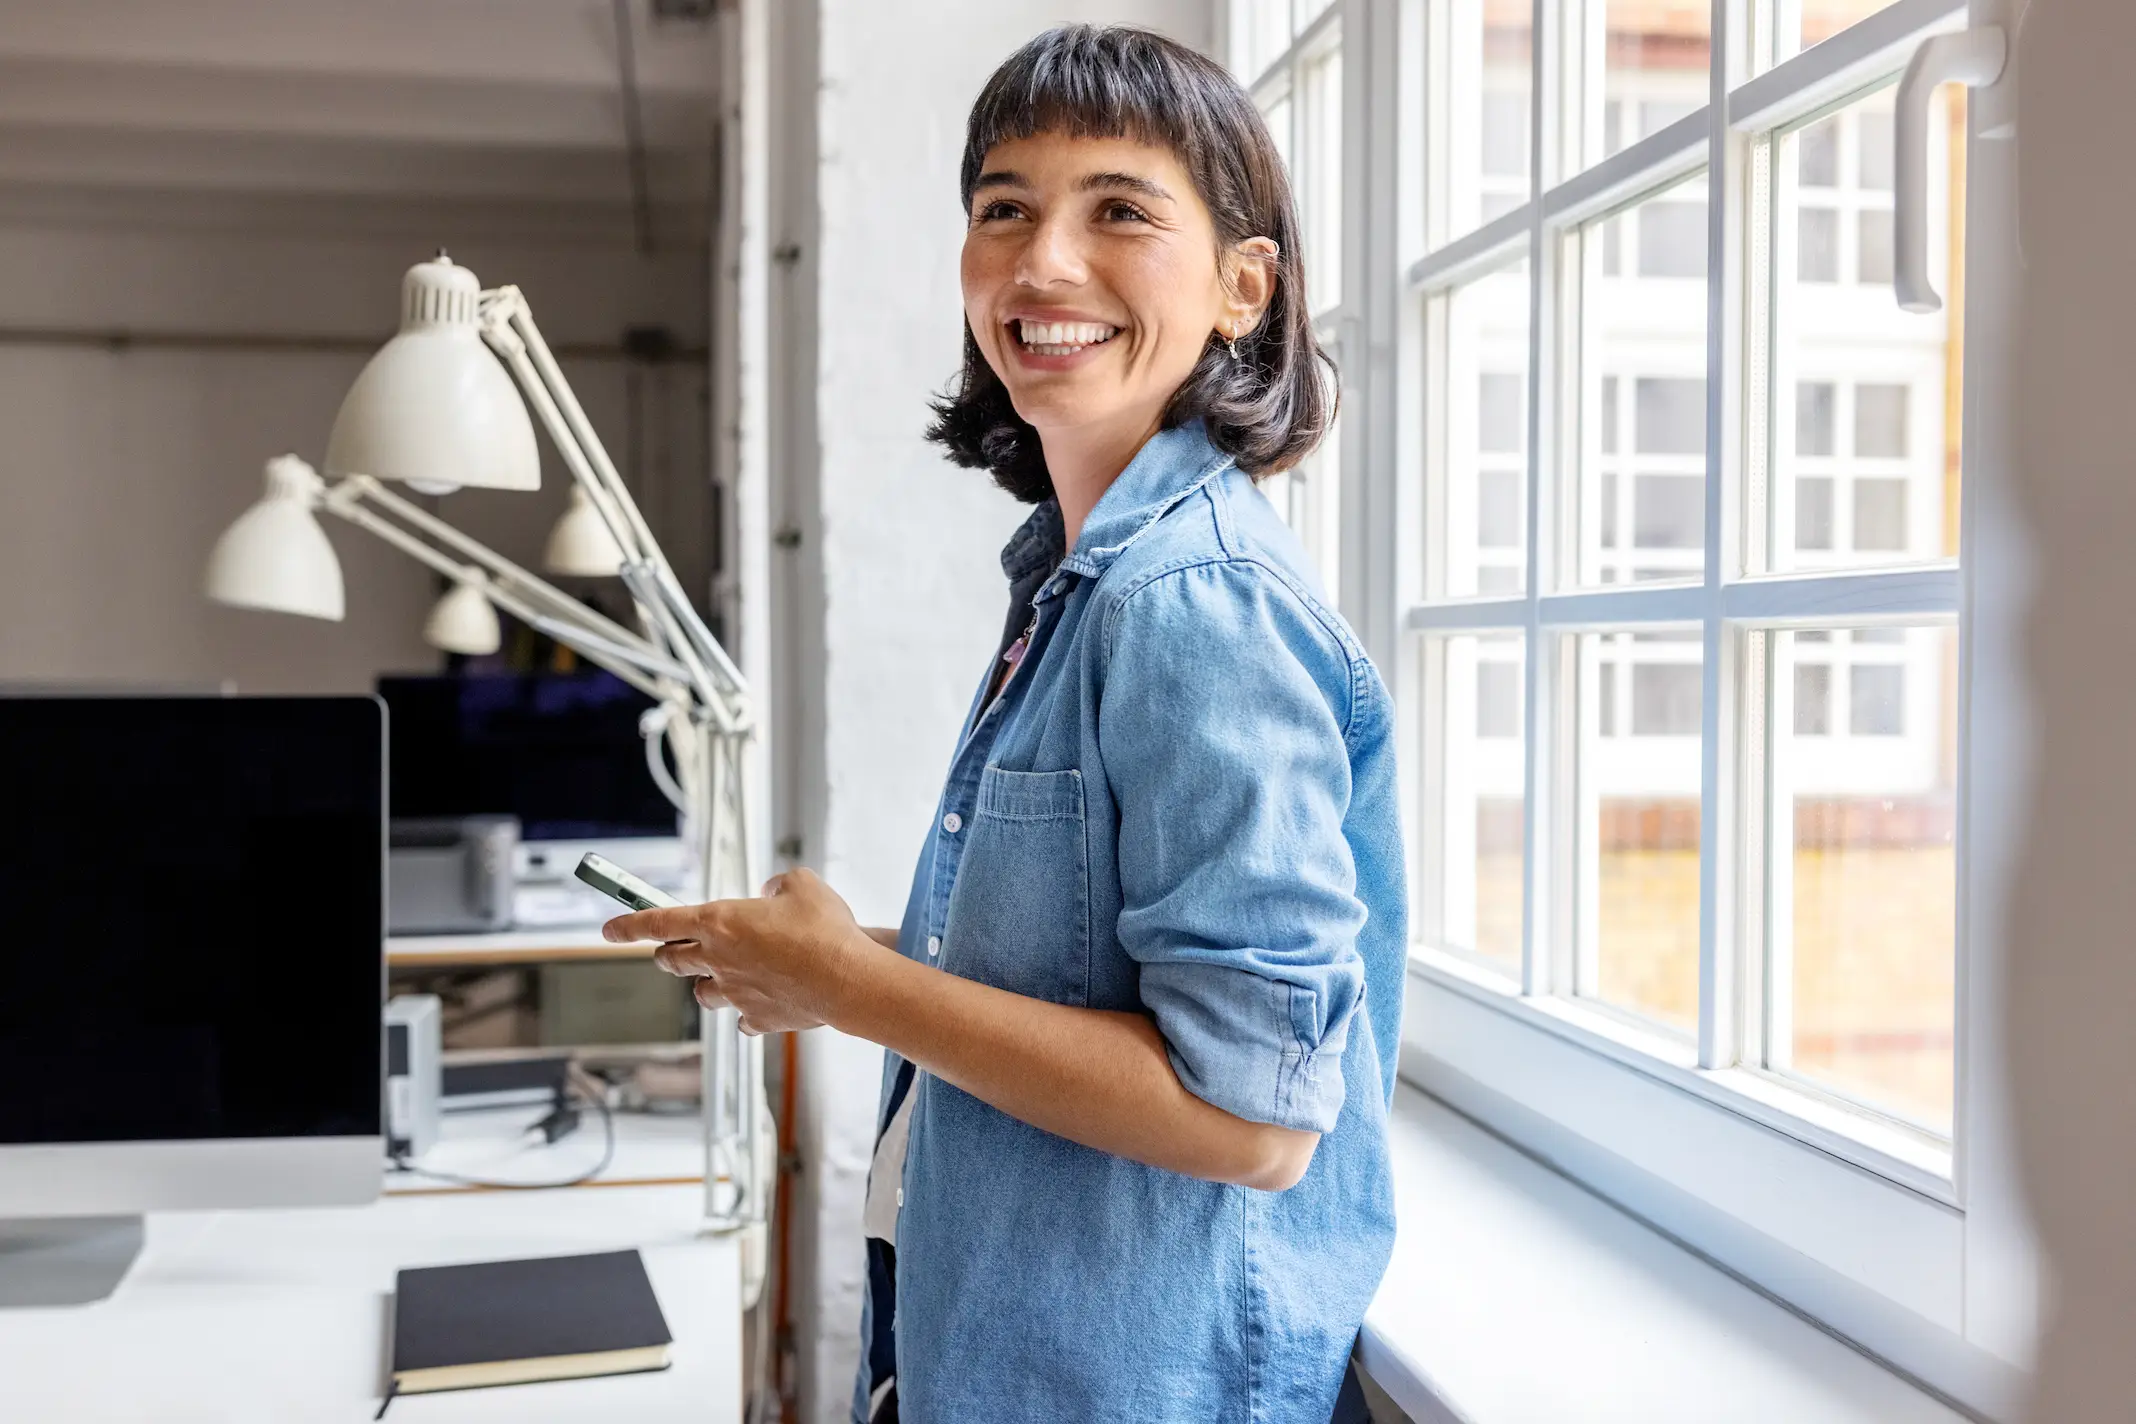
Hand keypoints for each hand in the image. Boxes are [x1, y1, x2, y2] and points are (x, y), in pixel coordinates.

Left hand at [603, 868, 877, 1035]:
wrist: (845, 980)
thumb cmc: (824, 930)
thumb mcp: (801, 885)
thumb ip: (778, 884)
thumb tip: (771, 894)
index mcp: (719, 922)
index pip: (658, 922)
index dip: (628, 924)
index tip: (609, 930)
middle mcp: (718, 959)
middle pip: (673, 960)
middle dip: (668, 953)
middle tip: (674, 949)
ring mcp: (735, 993)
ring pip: (702, 993)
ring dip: (707, 983)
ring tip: (726, 975)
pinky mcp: (757, 1018)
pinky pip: (741, 1019)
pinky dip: (745, 1011)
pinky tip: (761, 1002)